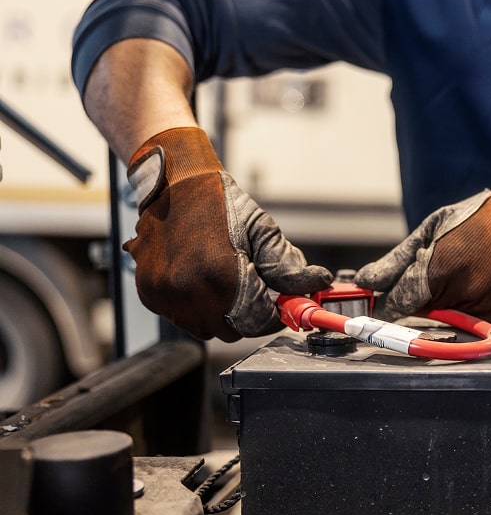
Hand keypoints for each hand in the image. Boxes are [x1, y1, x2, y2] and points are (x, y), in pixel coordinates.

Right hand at [122, 127, 332, 340]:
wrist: (171, 184)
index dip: (275, 316)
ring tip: (228, 283)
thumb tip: (317, 284)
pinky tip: (203, 281)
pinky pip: (181, 318)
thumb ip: (287, 264)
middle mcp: (188, 291)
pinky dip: (197, 308)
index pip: (257, 321)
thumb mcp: (260, 229)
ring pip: (206, 328)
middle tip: (257, 292)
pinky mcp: (149, 294)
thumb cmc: (218, 203)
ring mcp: (164, 295)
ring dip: (223, 315)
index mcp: (220, 275)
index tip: (282, 306)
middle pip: (233, 330)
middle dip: (250, 316)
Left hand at [355, 172, 490, 325]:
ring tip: (457, 276)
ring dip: (443, 306)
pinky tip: (473, 286)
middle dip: (418, 300)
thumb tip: (366, 283)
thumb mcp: (429, 230)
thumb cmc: (474, 221)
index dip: (386, 303)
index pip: (401, 301)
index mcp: (443, 266)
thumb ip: (396, 262)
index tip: (377, 304)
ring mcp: (487, 308)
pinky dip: (463, 309)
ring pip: (446, 320)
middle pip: (423, 312)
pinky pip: (468, 322)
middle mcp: (467, 292)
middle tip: (431, 278)